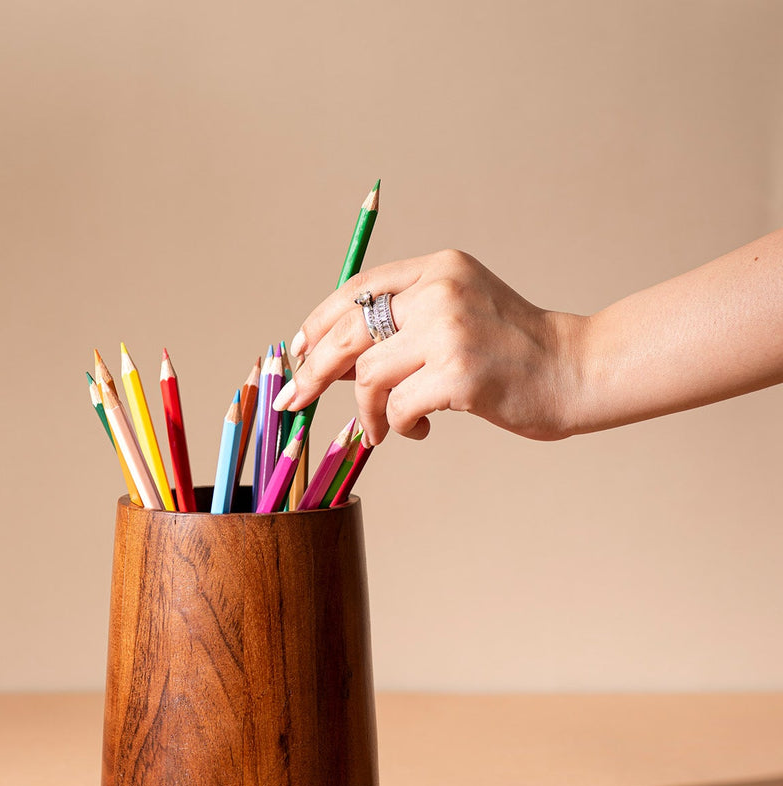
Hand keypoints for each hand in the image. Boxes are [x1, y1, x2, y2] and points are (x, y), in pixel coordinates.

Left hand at [274, 249, 587, 443]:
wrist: (574, 370)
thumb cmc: (512, 351)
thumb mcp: (456, 317)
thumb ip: (401, 328)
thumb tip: (329, 363)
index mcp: (438, 269)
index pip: (357, 290)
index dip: (317, 323)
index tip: (296, 352)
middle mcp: (441, 292)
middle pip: (347, 333)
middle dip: (312, 371)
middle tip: (296, 401)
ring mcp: (450, 331)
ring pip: (367, 375)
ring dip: (366, 412)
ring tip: (381, 429)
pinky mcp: (458, 374)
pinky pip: (397, 407)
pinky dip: (397, 426)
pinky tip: (419, 431)